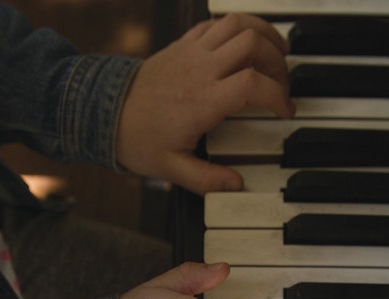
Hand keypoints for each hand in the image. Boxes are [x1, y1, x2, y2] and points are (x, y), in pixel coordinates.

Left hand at [116, 14, 295, 193]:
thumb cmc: (136, 138)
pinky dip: (241, 28)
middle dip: (278, 62)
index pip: (253, 84)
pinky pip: (218, 23)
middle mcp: (200, 69)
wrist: (103, 112)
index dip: (278, 95)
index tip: (286, 111)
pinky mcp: (184, 44)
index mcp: (202, 100)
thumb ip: (206, 179)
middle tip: (283, 83)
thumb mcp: (171, 168)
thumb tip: (236, 184)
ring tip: (278, 52)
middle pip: (252, 44)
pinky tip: (248, 44)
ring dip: (265, 34)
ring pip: (238, 24)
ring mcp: (192, 52)